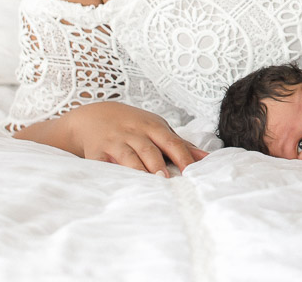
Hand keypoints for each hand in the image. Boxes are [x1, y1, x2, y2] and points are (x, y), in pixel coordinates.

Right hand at [64, 101, 207, 175]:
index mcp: (152, 127)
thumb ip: (180, 144)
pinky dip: (109, 174)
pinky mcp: (97, 153)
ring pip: (128, 158)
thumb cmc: (134, 125)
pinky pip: (102, 164)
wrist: (94, 116)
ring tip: (149, 184)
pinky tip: (118, 184)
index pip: (172, 142)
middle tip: (168, 180)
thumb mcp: (157, 128)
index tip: (192, 172)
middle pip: (149, 150)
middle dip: (158, 164)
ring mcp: (115, 142)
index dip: (182, 157)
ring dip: (139, 170)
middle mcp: (134, 133)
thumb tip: (207, 158)